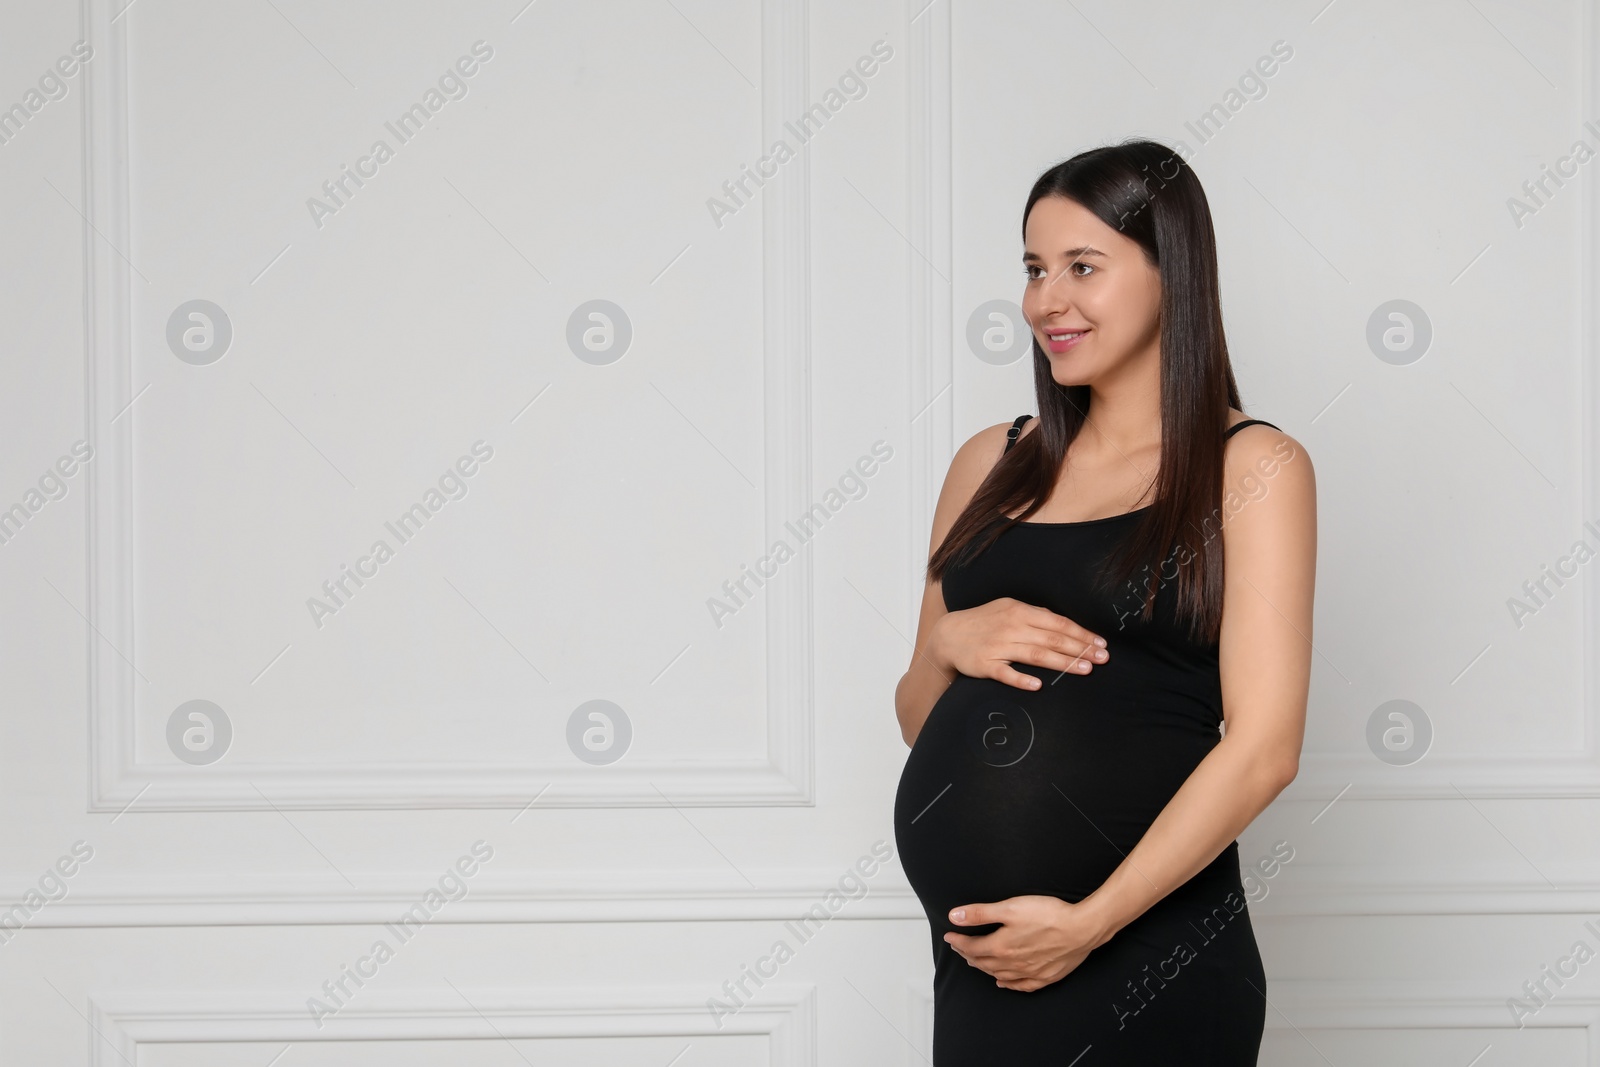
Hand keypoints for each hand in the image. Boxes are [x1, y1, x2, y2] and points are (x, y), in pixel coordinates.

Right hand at [931, 598, 1107, 690]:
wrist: (948, 635)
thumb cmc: (984, 622)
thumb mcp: (1008, 609)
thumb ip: (1035, 616)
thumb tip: (1064, 625)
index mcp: (1019, 611)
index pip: (1058, 622)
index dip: (1081, 633)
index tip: (1101, 644)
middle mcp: (1010, 626)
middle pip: (1051, 638)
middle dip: (1080, 649)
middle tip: (1102, 659)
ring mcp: (997, 646)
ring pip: (1035, 654)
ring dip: (1062, 662)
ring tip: (1085, 670)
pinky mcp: (984, 664)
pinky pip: (1005, 673)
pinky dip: (1021, 679)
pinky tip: (1038, 685)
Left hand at [943, 895, 1110, 991]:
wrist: (1081, 929)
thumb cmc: (1048, 916)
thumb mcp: (1009, 907)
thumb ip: (980, 913)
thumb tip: (954, 917)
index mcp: (1001, 947)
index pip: (972, 947)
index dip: (959, 941)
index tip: (950, 936)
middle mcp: (1012, 964)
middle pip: (983, 962)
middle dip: (968, 954)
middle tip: (959, 947)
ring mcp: (1029, 973)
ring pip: (999, 974)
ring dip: (984, 968)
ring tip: (975, 962)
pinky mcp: (1045, 976)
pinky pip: (1021, 986)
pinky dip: (1009, 984)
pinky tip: (1003, 983)